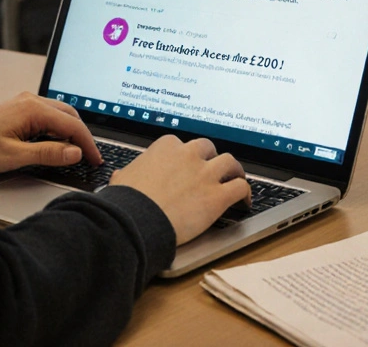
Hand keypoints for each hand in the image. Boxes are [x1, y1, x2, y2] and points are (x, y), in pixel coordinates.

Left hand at [0, 93, 101, 173]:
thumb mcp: (11, 156)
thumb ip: (46, 154)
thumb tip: (74, 153)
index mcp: (32, 109)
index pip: (72, 125)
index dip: (88, 144)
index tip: (96, 161)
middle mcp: (31, 101)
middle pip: (70, 115)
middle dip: (83, 136)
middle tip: (91, 158)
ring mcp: (25, 103)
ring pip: (60, 114)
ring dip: (71, 132)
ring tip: (77, 153)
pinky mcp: (19, 109)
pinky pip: (48, 116)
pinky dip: (59, 129)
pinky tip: (57, 143)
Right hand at [110, 135, 250, 244]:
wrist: (136, 221)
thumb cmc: (127, 202)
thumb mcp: (122, 179)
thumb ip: (128, 174)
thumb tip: (123, 176)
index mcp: (166, 147)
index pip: (182, 145)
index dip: (186, 157)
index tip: (186, 165)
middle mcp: (188, 155)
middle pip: (208, 149)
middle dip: (211, 158)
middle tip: (211, 170)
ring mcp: (205, 174)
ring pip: (230, 163)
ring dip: (233, 171)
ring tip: (235, 178)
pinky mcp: (217, 196)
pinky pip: (240, 187)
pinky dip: (245, 193)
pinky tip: (244, 200)